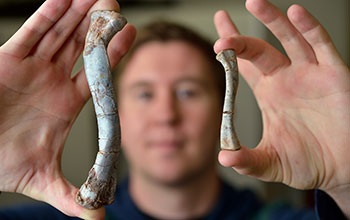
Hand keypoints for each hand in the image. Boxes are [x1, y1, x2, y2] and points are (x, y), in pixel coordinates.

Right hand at [0, 0, 134, 217]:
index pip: (96, 74)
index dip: (113, 54)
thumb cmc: (2, 162)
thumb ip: (72, 196)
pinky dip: (46, 16)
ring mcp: (31, 68)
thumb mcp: (42, 180)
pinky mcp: (7, 60)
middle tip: (117, 9)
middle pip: (82, 48)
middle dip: (99, 28)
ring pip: (59, 35)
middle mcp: (52, 81)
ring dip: (78, 16)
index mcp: (66, 103)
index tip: (132, 34)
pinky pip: (29, 33)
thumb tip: (98, 217)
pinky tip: (64, 1)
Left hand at [214, 0, 349, 215]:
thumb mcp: (270, 163)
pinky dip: (310, 28)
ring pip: (289, 39)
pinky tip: (296, 13)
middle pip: (258, 50)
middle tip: (221, 25)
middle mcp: (286, 79)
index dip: (229, 51)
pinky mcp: (334, 74)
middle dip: (239, 38)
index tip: (215, 38)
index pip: (243, 66)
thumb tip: (223, 159)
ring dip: (273, 20)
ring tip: (253, 3)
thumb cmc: (307, 163)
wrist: (342, 170)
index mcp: (269, 94)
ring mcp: (309, 74)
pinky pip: (321, 46)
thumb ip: (247, 161)